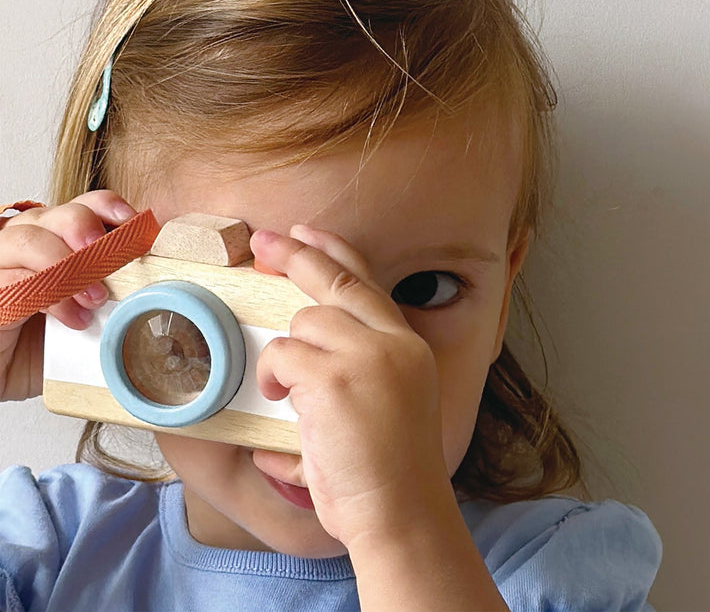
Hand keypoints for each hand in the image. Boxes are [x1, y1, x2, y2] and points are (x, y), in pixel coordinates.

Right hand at [0, 190, 135, 400]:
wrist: (10, 368)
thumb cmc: (51, 340)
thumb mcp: (90, 309)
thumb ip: (113, 289)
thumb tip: (155, 283)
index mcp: (58, 236)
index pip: (84, 206)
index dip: (108, 207)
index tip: (134, 221)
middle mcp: (28, 241)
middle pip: (56, 214)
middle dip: (87, 228)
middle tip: (111, 259)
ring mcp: (4, 263)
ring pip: (28, 239)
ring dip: (68, 265)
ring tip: (96, 298)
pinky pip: (15, 281)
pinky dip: (52, 298)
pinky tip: (75, 319)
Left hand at [252, 225, 449, 548]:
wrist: (402, 512)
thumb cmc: (390, 468)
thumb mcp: (392, 400)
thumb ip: (362, 362)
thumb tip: (305, 338)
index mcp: (408, 346)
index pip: (369, 283)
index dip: (335, 252)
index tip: (310, 232)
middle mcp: (392, 342)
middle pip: (336, 283)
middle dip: (296, 255)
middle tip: (265, 240)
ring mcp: (365, 356)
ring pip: (305, 322)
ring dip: (286, 354)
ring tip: (286, 390)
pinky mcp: (333, 378)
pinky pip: (283, 355)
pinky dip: (274, 376)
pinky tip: (281, 399)